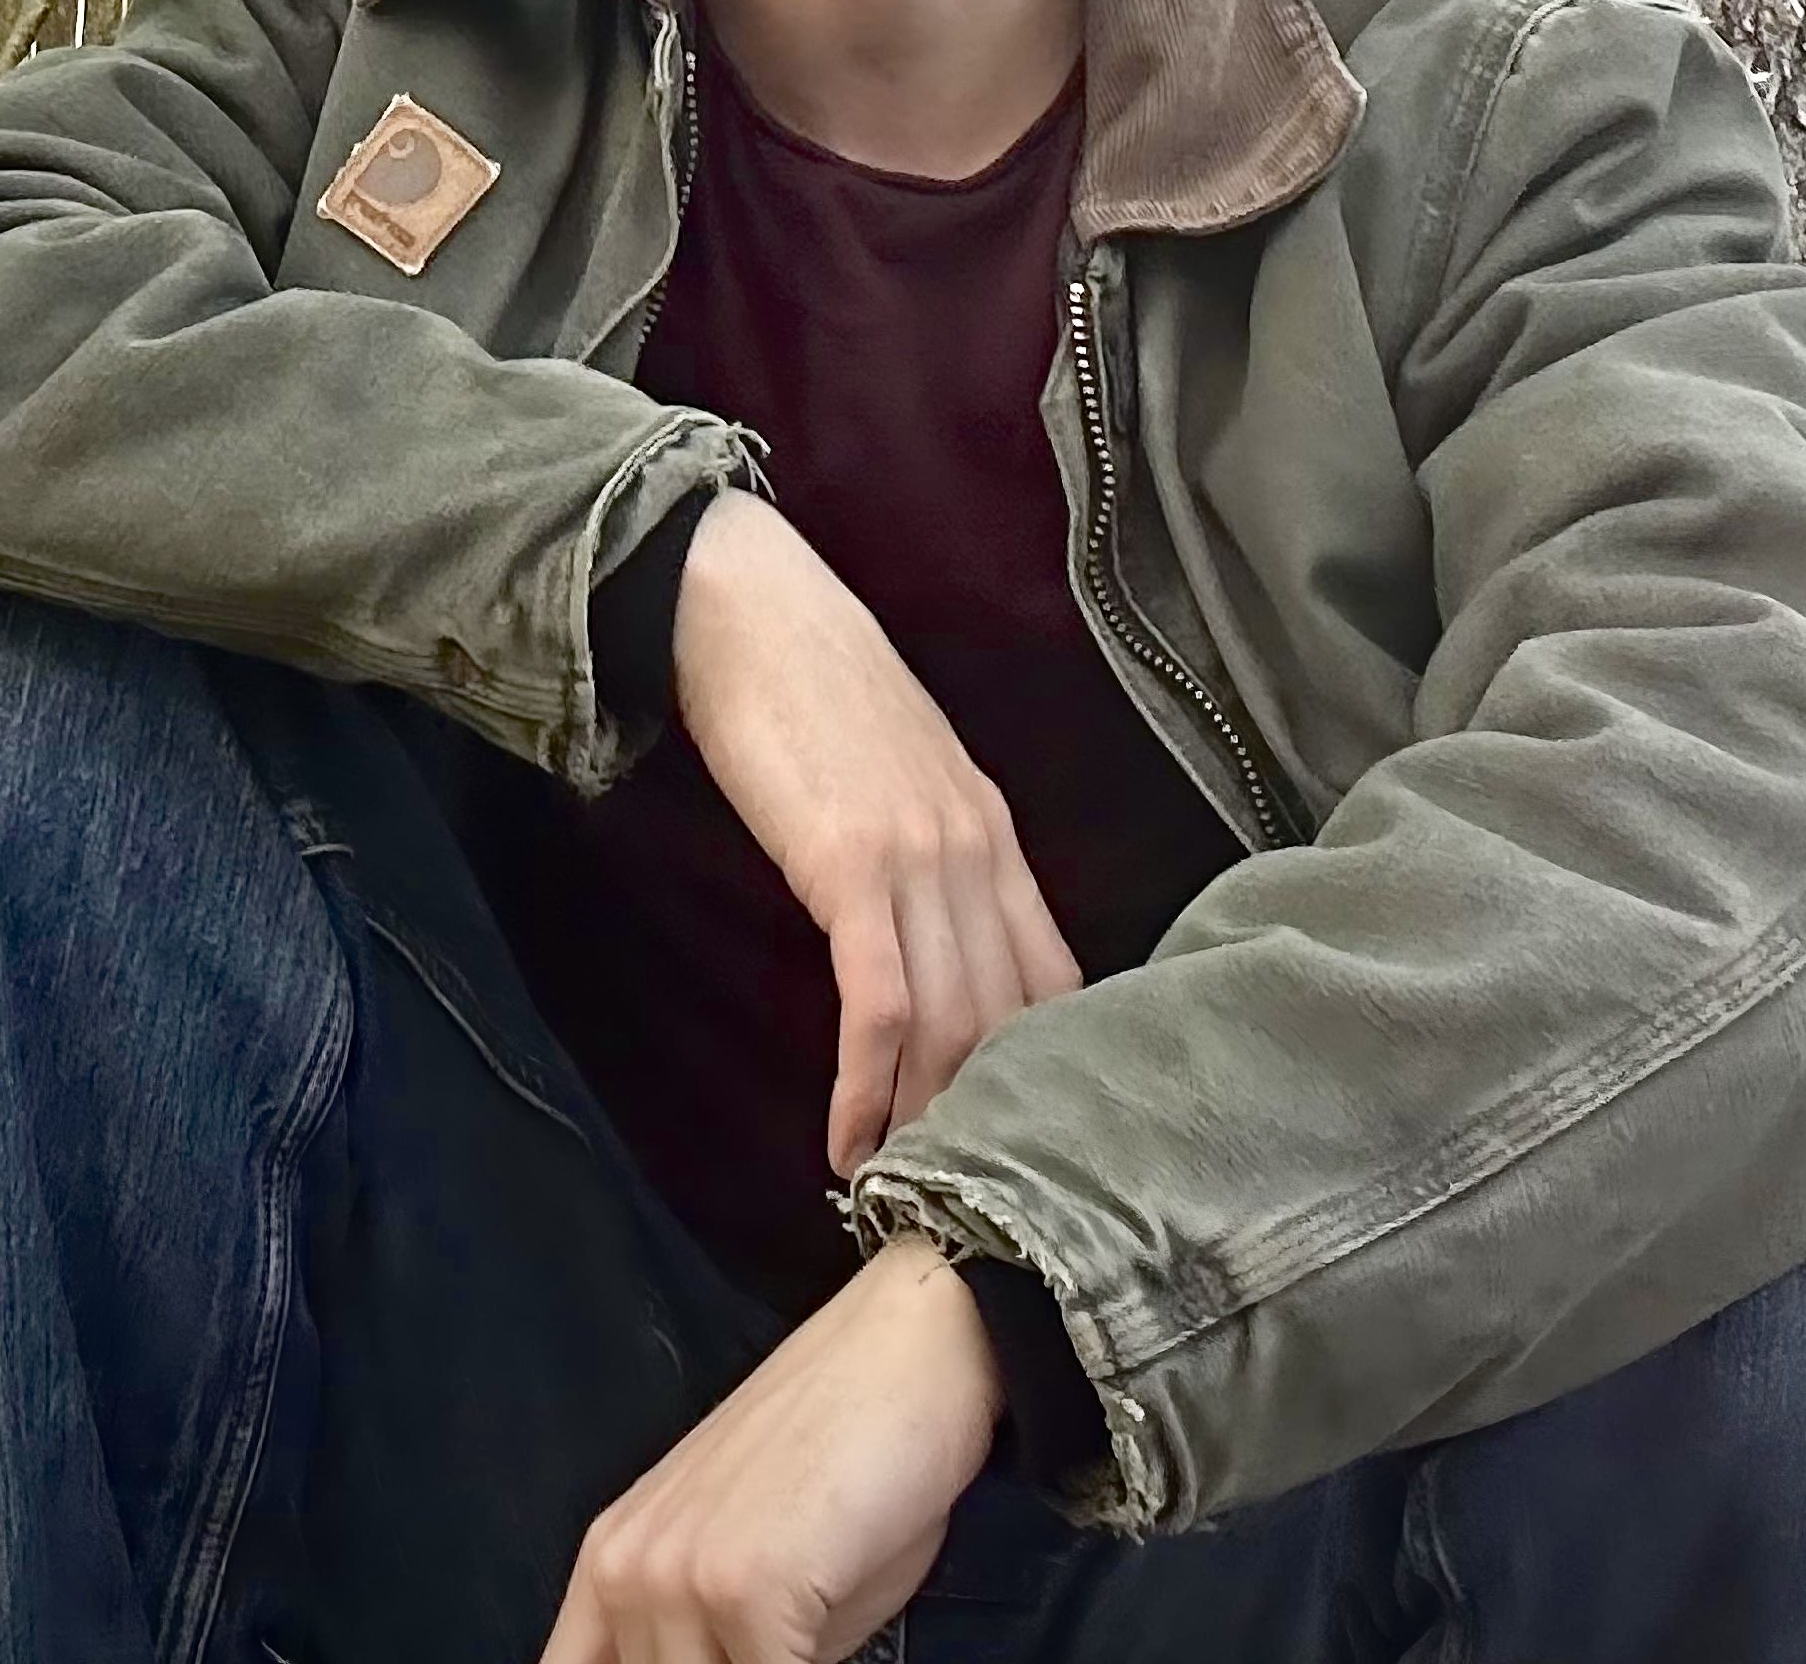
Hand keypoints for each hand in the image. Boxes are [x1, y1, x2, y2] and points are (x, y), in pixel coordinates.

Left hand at [538, 1231, 1002, 1663]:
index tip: (709, 1650)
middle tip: (779, 1639)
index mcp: (612, 1560)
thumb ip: (716, 1649)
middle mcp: (625, 1568)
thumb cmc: (855, 1451)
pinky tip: (831, 1636)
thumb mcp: (754, 1572)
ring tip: (806, 1634)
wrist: (915, 1344)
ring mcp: (680, 1576)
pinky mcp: (746, 1587)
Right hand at [672, 490, 1081, 1173]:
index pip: (1054, 982)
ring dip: (921, 1123)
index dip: (1035, 1074)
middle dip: (978, 1119)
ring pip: (951, 1027)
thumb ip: (930, 849)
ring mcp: (924, 859)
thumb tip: (930, 938)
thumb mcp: (901, 773)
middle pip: (1006, 1022)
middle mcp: (979, 851)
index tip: (1000, 1140)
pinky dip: (867, 1088)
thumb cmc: (810, 686)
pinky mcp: (854, 868)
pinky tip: (846, 1141)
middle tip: (944, 1198)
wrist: (750, 607)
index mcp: (995, 832)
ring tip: (892, 1194)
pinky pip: (879, 1005)